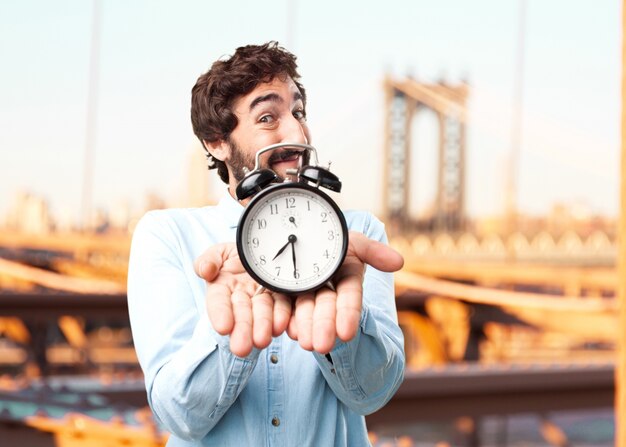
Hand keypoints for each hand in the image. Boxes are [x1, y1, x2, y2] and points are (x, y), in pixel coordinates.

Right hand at [194, 243, 291, 357]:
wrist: (261, 251)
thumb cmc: (236, 254)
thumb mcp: (219, 252)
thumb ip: (209, 259)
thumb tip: (205, 269)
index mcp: (222, 288)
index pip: (218, 302)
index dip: (220, 314)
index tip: (223, 327)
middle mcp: (242, 298)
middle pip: (242, 314)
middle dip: (242, 330)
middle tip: (242, 347)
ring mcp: (262, 299)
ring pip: (263, 314)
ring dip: (262, 327)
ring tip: (262, 340)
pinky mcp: (281, 297)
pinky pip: (283, 307)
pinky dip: (282, 317)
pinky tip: (281, 325)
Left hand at [286, 231, 403, 353]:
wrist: (296, 232)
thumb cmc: (329, 234)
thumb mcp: (353, 240)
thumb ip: (373, 250)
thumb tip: (400, 262)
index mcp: (345, 276)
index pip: (349, 297)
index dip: (348, 314)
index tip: (346, 333)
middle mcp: (325, 288)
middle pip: (324, 308)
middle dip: (324, 326)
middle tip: (321, 345)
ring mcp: (301, 291)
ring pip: (302, 311)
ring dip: (304, 327)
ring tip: (303, 342)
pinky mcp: (278, 291)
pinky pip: (278, 306)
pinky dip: (278, 319)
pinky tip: (279, 329)